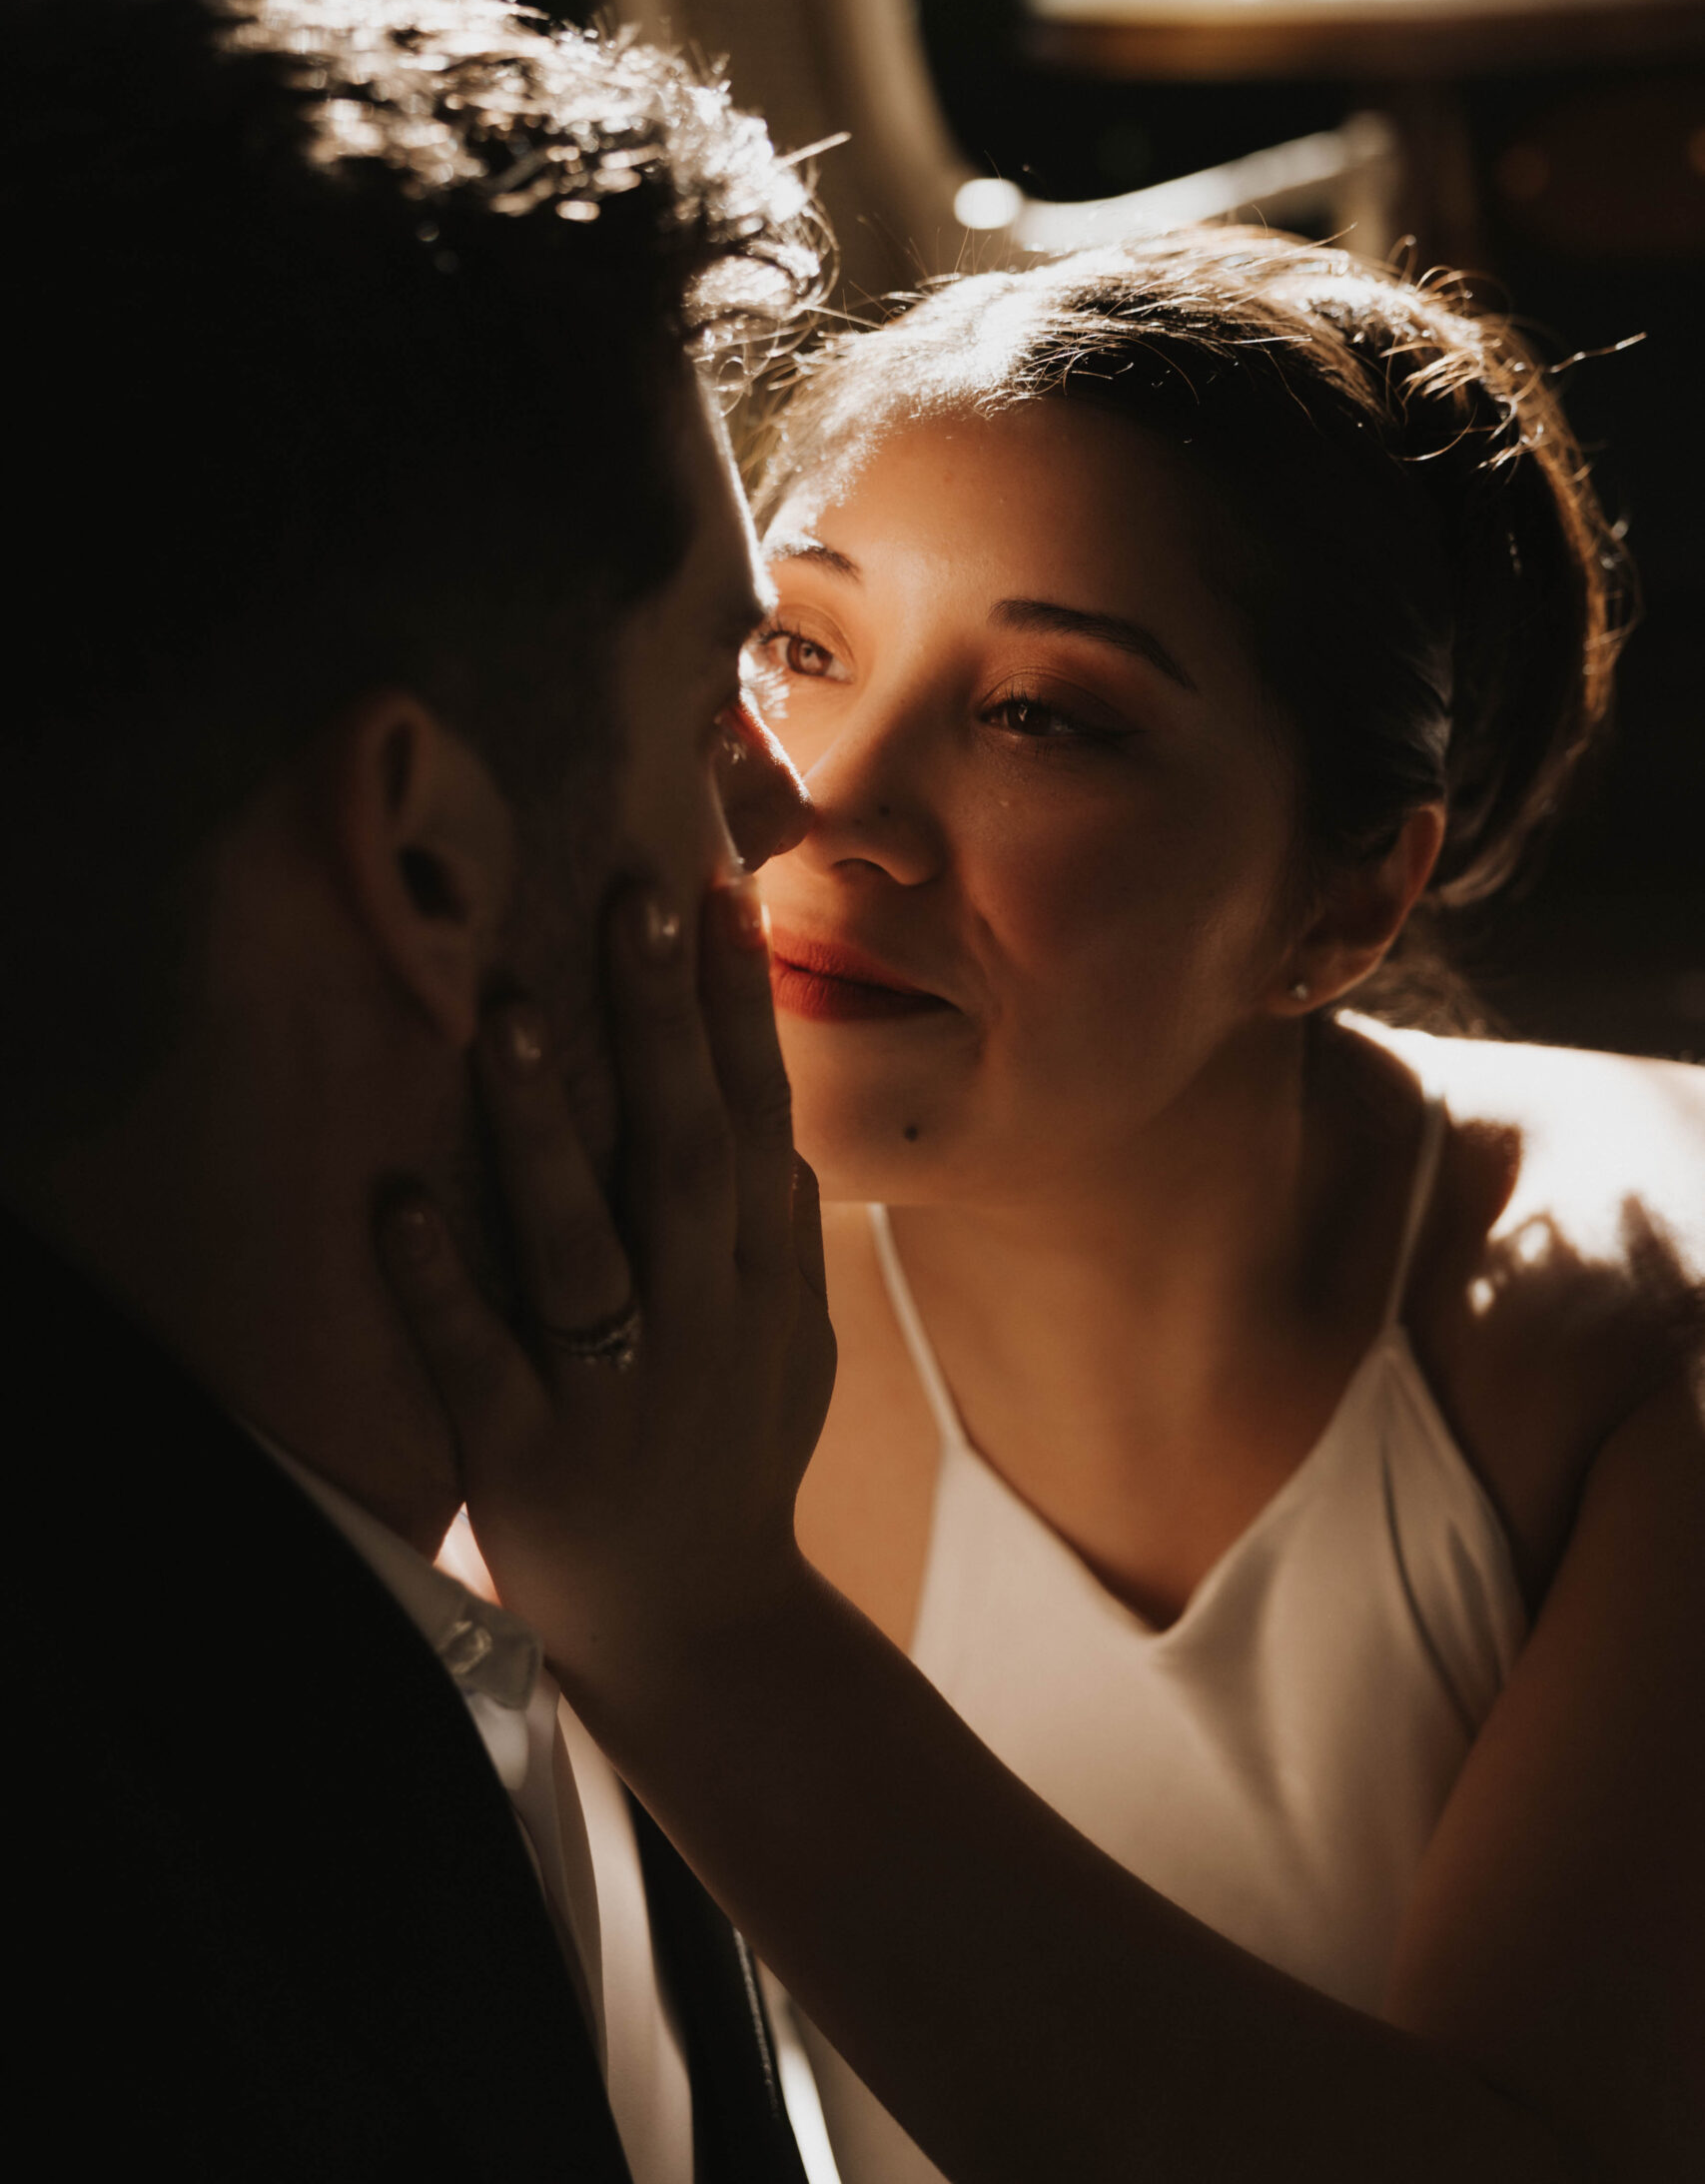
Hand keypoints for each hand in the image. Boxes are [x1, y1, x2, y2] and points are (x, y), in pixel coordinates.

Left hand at [375, 871, 834, 1720]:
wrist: (707, 1639)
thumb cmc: (736, 1463)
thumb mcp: (793, 1347)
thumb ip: (777, 1230)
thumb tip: (768, 1094)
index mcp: (765, 1289)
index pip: (760, 1124)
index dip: (740, 1010)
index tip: (717, 895)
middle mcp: (704, 1327)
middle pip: (687, 1157)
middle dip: (664, 1026)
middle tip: (632, 899)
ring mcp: (619, 1395)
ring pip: (584, 1246)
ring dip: (547, 1129)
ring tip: (507, 1011)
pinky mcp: (529, 1461)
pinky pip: (481, 1363)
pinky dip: (442, 1286)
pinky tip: (398, 1204)